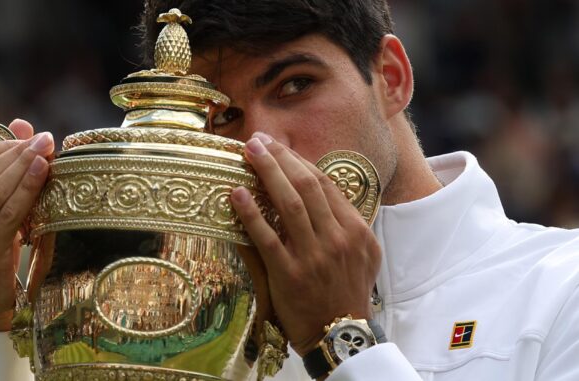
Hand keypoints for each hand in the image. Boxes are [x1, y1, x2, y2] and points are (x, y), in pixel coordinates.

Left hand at [231, 132, 380, 356]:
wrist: (340, 334)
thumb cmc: (348, 293)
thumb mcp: (365, 256)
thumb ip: (348, 224)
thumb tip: (326, 194)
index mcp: (355, 231)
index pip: (324, 184)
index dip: (299, 161)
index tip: (279, 147)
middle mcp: (336, 239)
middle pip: (307, 186)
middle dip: (281, 158)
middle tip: (258, 141)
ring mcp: (313, 256)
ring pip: (290, 204)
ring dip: (267, 173)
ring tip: (248, 153)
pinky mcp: (289, 274)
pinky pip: (267, 238)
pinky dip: (251, 214)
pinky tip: (237, 194)